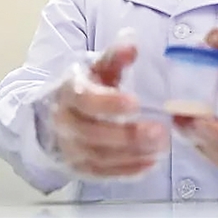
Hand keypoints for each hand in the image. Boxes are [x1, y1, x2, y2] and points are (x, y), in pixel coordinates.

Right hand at [46, 42, 168, 178]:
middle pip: (92, 133)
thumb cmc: (87, 88)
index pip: (84, 99)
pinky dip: (126, 171)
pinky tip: (149, 163)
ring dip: (131, 154)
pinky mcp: (78, 168)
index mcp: (68, 92)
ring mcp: (69, 148)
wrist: (57, 114)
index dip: (108, 102)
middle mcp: (64, 122)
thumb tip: (132, 44)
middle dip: (126, 135)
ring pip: (98, 156)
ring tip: (160, 147)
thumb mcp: (99, 69)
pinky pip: (102, 173)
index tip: (135, 103)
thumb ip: (116, 57)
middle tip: (159, 132)